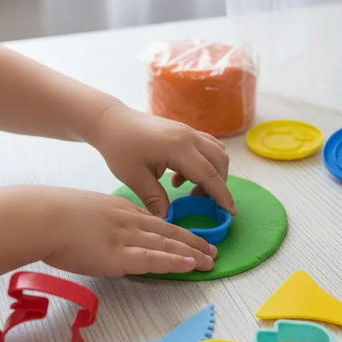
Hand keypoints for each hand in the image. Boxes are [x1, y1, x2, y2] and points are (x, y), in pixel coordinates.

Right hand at [41, 187, 216, 275]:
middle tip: (211, 249)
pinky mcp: (119, 256)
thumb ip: (98, 225)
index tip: (189, 238)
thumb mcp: (83, 212)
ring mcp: (126, 237)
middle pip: (169, 232)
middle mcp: (129, 221)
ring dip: (192, 253)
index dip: (176, 232)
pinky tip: (190, 264)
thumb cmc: (50, 216)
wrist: (41, 217)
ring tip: (210, 260)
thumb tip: (100, 237)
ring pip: (167, 245)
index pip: (155, 222)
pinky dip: (174, 261)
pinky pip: (153, 259)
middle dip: (193, 241)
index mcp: (120, 209)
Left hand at [87, 102, 234, 217]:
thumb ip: (155, 199)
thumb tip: (168, 219)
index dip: (221, 195)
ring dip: (213, 173)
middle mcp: (189, 136)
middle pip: (219, 162)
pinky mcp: (185, 131)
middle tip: (202, 203)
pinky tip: (181, 177)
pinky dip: (205, 163)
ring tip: (191, 191)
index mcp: (179, 148)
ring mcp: (188, 131)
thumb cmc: (120, 147)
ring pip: (217, 152)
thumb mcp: (135, 178)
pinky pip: (207, 146)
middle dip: (218, 185)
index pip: (209, 174)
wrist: (111, 121)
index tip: (230, 212)